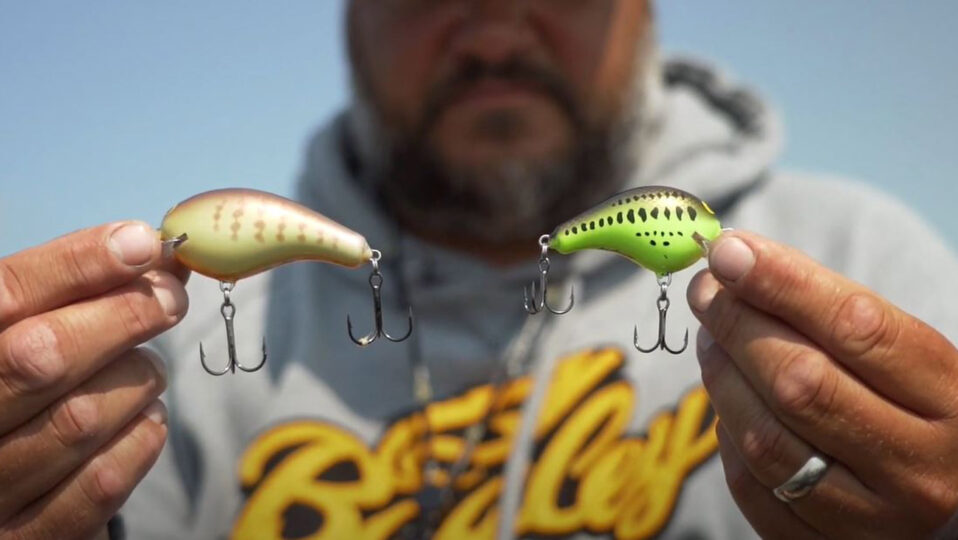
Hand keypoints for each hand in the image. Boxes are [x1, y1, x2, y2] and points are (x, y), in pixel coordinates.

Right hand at [0, 222, 188, 538]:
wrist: (2, 480)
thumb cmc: (19, 388)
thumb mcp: (24, 332)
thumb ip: (71, 293)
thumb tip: (152, 249)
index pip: (4, 298)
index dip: (78, 264)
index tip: (144, 243)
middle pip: (41, 356)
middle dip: (123, 316)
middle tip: (168, 299)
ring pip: (81, 418)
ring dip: (138, 380)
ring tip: (149, 370)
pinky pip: (102, 484)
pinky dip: (142, 439)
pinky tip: (147, 418)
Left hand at [687, 230, 957, 538]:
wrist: (949, 497)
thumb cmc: (924, 413)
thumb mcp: (912, 359)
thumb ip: (838, 315)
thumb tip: (738, 262)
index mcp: (953, 402)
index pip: (857, 328)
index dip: (783, 282)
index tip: (728, 250)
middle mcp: (919, 467)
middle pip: (801, 382)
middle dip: (738, 323)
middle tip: (705, 288)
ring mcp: (872, 519)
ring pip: (766, 439)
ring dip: (721, 376)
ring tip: (710, 336)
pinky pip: (754, 489)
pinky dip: (728, 437)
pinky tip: (728, 401)